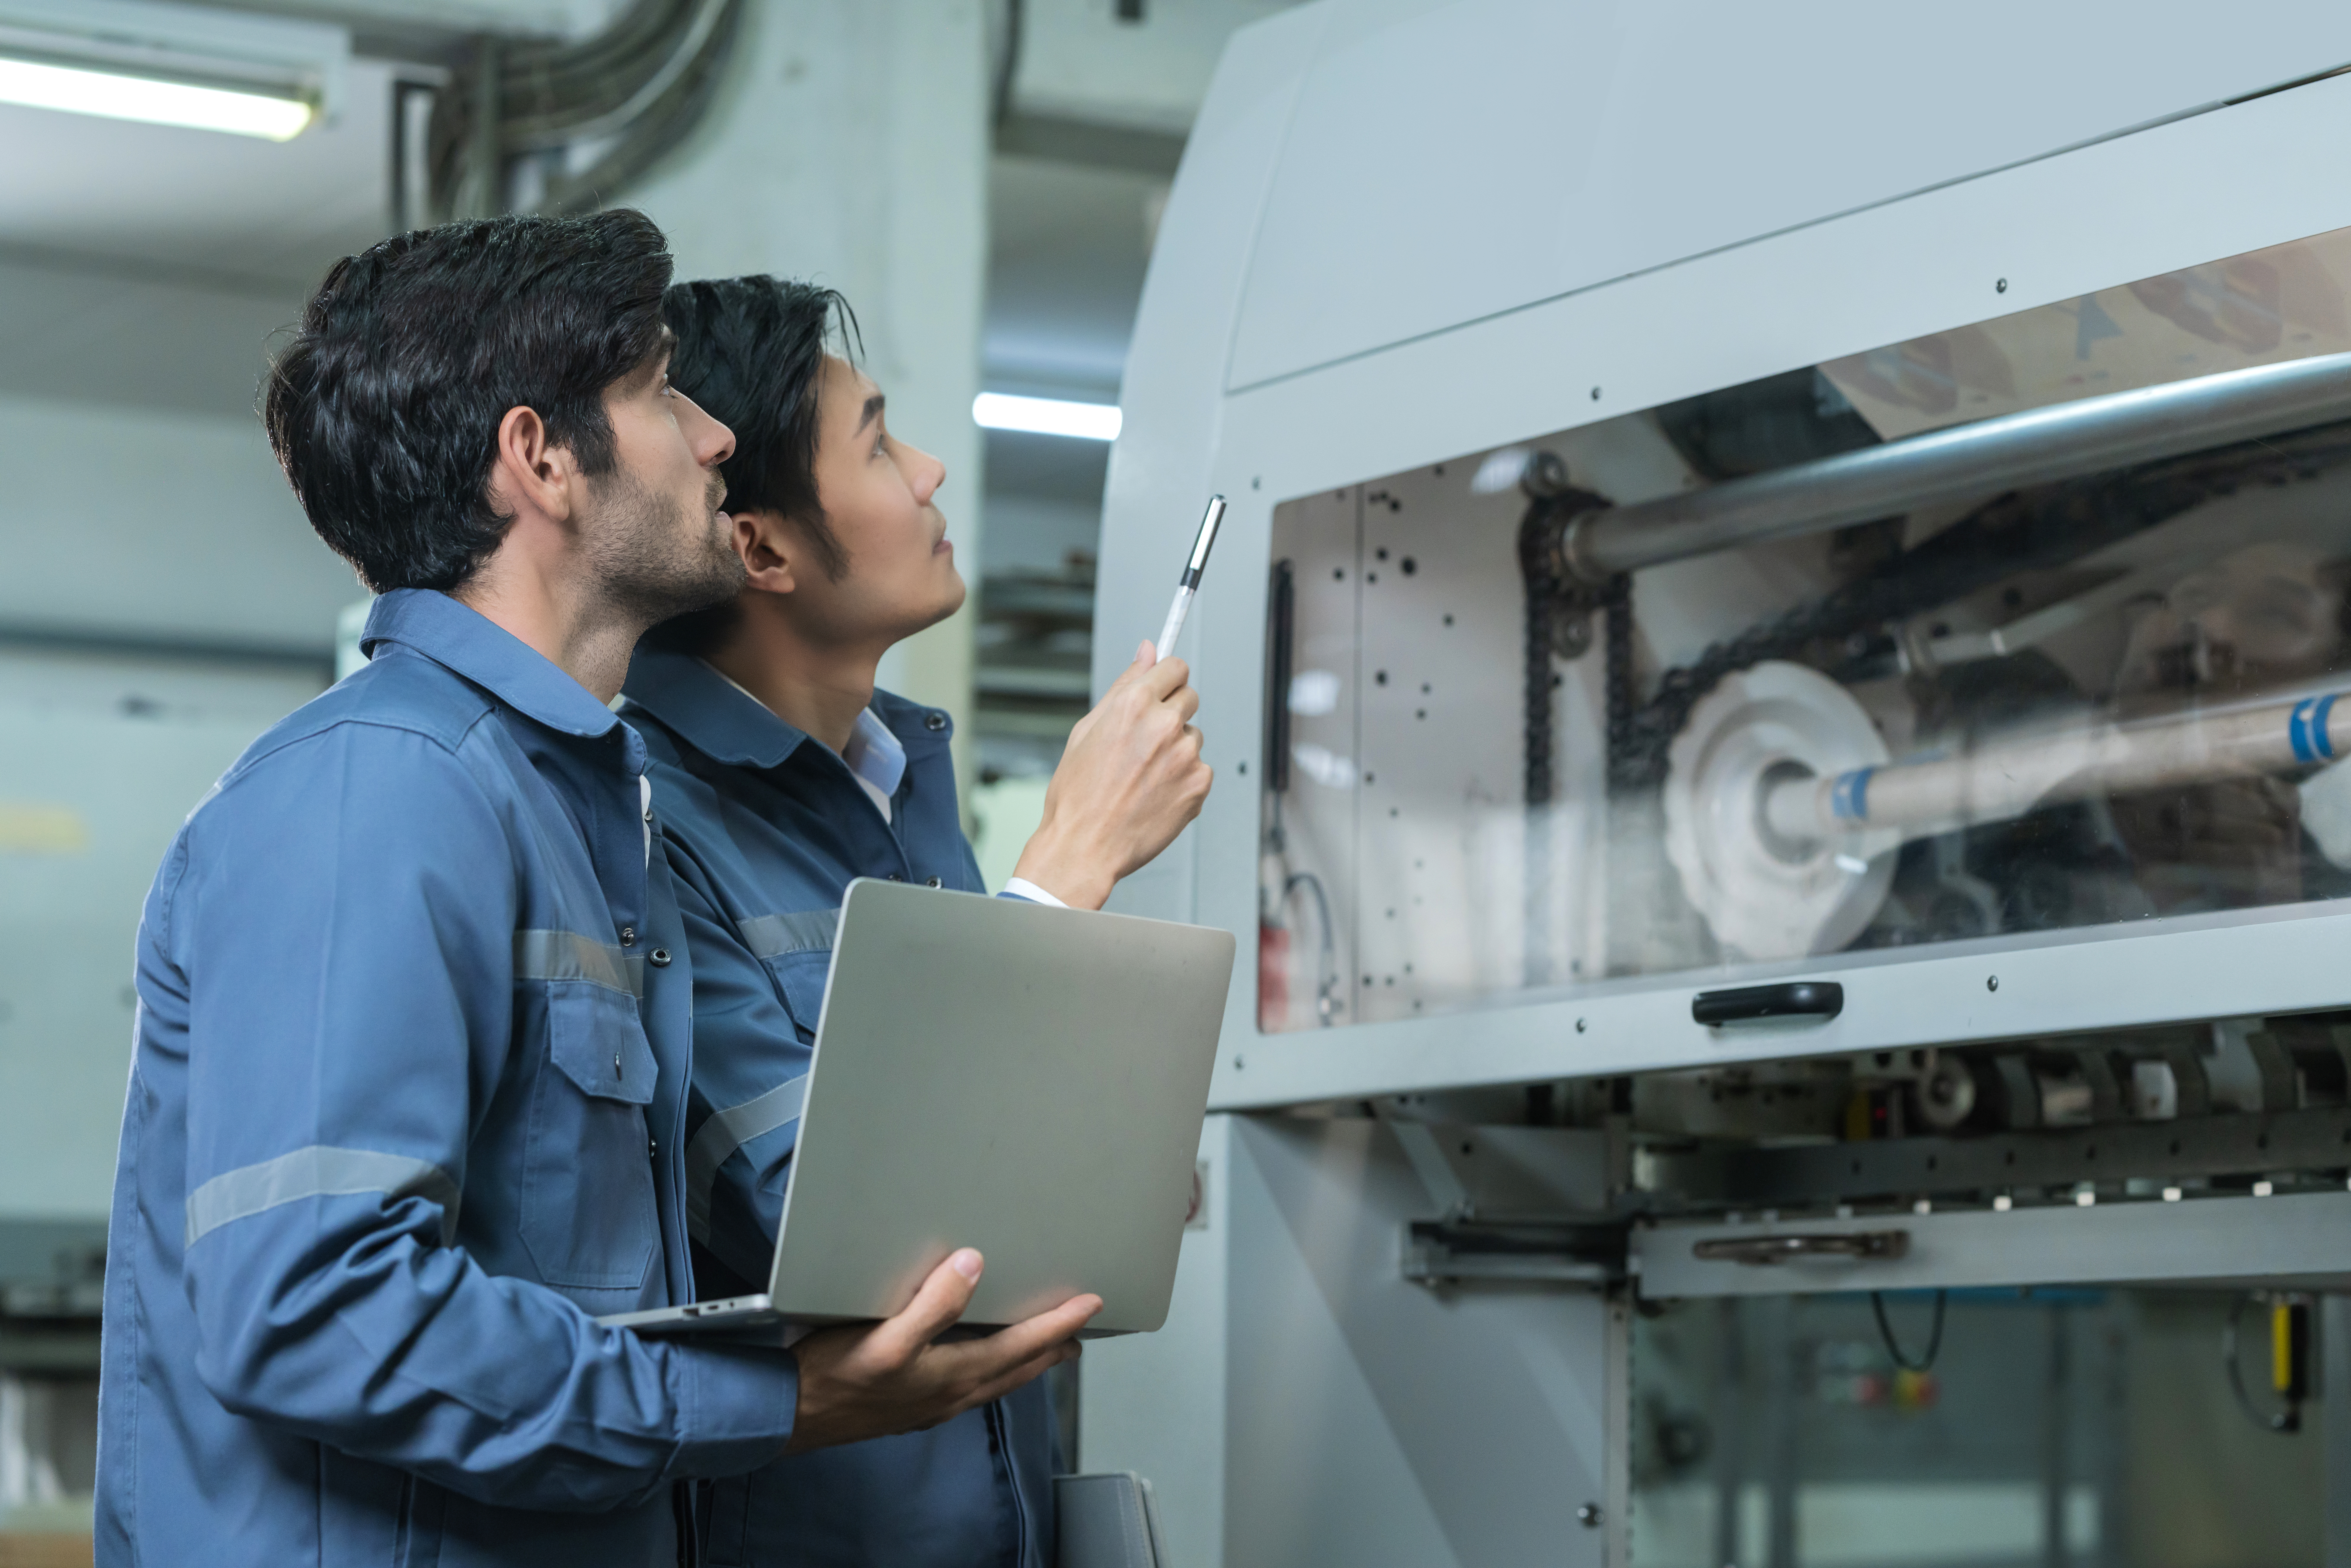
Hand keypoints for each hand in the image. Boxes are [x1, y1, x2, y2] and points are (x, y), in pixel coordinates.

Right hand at [784, 1248, 1100, 1453]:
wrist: (792, 1414)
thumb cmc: (835, 1377)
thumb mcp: (885, 1337)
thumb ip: (933, 1304)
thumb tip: (972, 1265)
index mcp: (952, 1374)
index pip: (1023, 1345)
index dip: (1059, 1323)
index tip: (1091, 1305)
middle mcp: (951, 1393)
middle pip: (1018, 1368)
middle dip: (1053, 1347)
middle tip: (1080, 1330)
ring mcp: (932, 1403)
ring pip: (996, 1380)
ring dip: (1026, 1362)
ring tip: (1045, 1347)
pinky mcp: (913, 1405)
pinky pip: (971, 1386)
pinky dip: (993, 1371)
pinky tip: (982, 1365)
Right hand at [1011, 641, 1212, 908]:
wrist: (1084, 848)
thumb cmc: (1078, 795)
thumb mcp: (1088, 729)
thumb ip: (1124, 684)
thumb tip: (1148, 649)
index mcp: (1134, 704)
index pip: (1175, 667)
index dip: (1167, 679)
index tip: (1163, 688)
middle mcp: (1164, 724)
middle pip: (1189, 697)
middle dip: (1170, 712)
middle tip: (1144, 743)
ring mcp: (1186, 755)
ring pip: (1193, 736)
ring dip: (1176, 749)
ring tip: (1144, 776)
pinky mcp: (1199, 784)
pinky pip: (1199, 769)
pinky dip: (1183, 779)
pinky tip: (1156, 794)